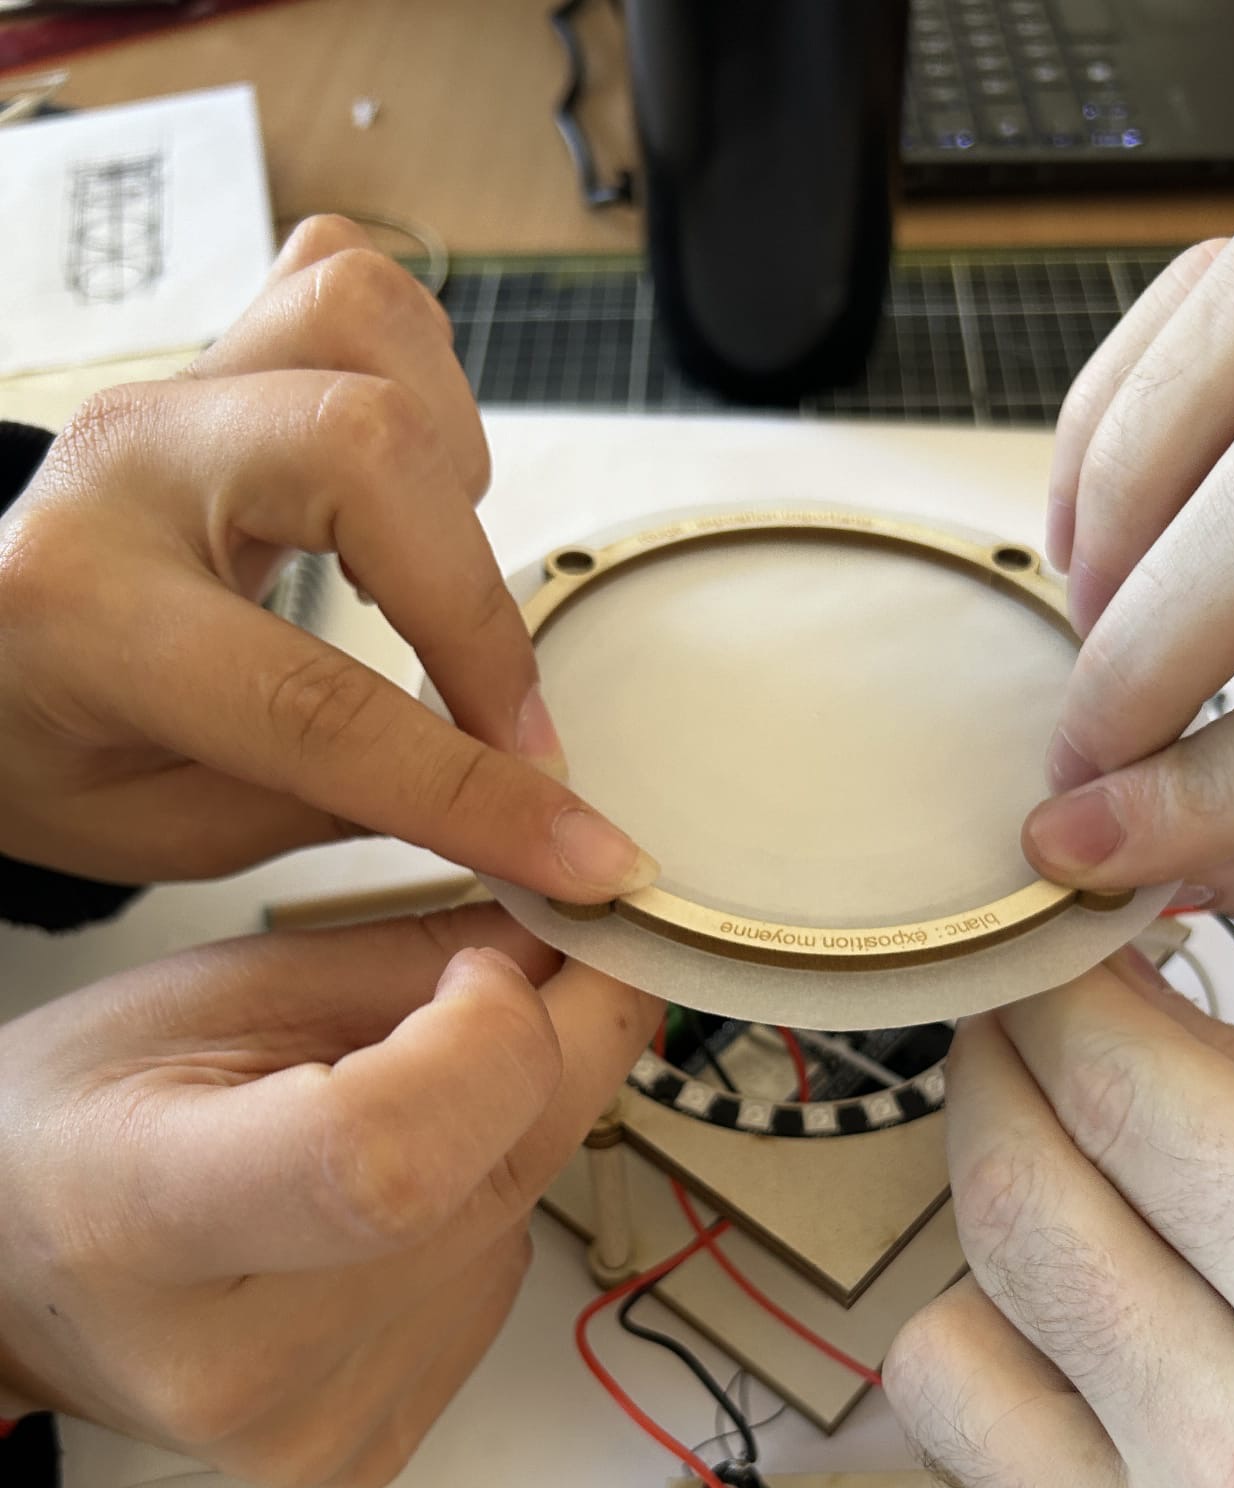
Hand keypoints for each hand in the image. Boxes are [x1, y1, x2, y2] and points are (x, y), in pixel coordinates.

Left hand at [0, 215, 653, 896]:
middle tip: (513, 724)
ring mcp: (178, 390)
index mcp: (83, 614)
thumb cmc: (43, 740)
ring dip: (454, 467)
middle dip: (478, 604)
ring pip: (365, 330)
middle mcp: (131, 467)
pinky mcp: (221, 355)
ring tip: (449, 584)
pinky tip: (417, 491)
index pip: (315, 703)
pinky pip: (351, 291)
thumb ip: (334, 809)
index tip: (577, 847)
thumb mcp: (163, 830)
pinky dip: (425, 381)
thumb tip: (503, 808)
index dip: (469, 786)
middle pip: (364, 453)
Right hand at [0, 905, 657, 1487]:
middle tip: (513, 987)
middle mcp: (237, 1362)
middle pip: (492, 1184)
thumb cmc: (87, 1126)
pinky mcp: (370, 1446)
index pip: (387, 1160)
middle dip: (548, 1052)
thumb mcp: (212, 990)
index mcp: (152, 1223)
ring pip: (522, 1227)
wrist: (24, 1276)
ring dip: (503, 1137)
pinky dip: (479, 1217)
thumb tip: (576, 935)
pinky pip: (500, 1287)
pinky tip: (389, 1206)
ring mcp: (312, 1424)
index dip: (490, 1042)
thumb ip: (406, 958)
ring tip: (387, 1118)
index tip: (488, 971)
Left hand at [887, 954, 1233, 1487]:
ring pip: (946, 1340)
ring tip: (1053, 1181)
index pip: (1129, 1101)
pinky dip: (991, 1360)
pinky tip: (1067, 1324)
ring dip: (977, 1231)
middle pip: (1019, 1207)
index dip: (1056, 1003)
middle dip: (991, 1080)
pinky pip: (979, 1455)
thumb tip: (1119, 1008)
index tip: (1042, 957)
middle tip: (1013, 1030)